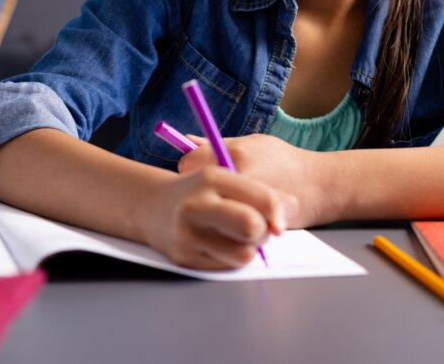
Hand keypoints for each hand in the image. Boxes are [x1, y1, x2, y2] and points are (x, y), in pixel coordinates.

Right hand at [140, 167, 295, 269]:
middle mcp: (197, 204)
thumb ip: (263, 190)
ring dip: (251, 249)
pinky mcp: (184, 257)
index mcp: (211, 177)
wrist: (152, 206)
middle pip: (252, 227)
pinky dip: (233, 257)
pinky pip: (228, 266)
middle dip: (264, 231)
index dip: (279, 213)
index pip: (262, 199)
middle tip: (259, 227)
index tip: (280, 220)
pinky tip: (223, 244)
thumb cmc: (202, 191)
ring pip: (244, 254)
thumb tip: (291, 208)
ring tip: (241, 237)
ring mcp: (188, 233)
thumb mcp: (228, 177)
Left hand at [178, 133, 319, 227]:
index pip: (188, 163)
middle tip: (213, 190)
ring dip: (214, 208)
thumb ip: (219, 143)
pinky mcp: (251, 227)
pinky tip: (242, 216)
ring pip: (209, 210)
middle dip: (201, 190)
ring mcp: (242, 206)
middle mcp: (234, 180)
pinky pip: (225, 226)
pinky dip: (229, 223)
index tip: (199, 169)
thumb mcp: (254, 143)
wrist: (321, 186)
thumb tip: (187, 139)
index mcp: (232, 155)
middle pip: (195, 189)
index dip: (192, 166)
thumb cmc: (286, 161)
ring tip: (230, 203)